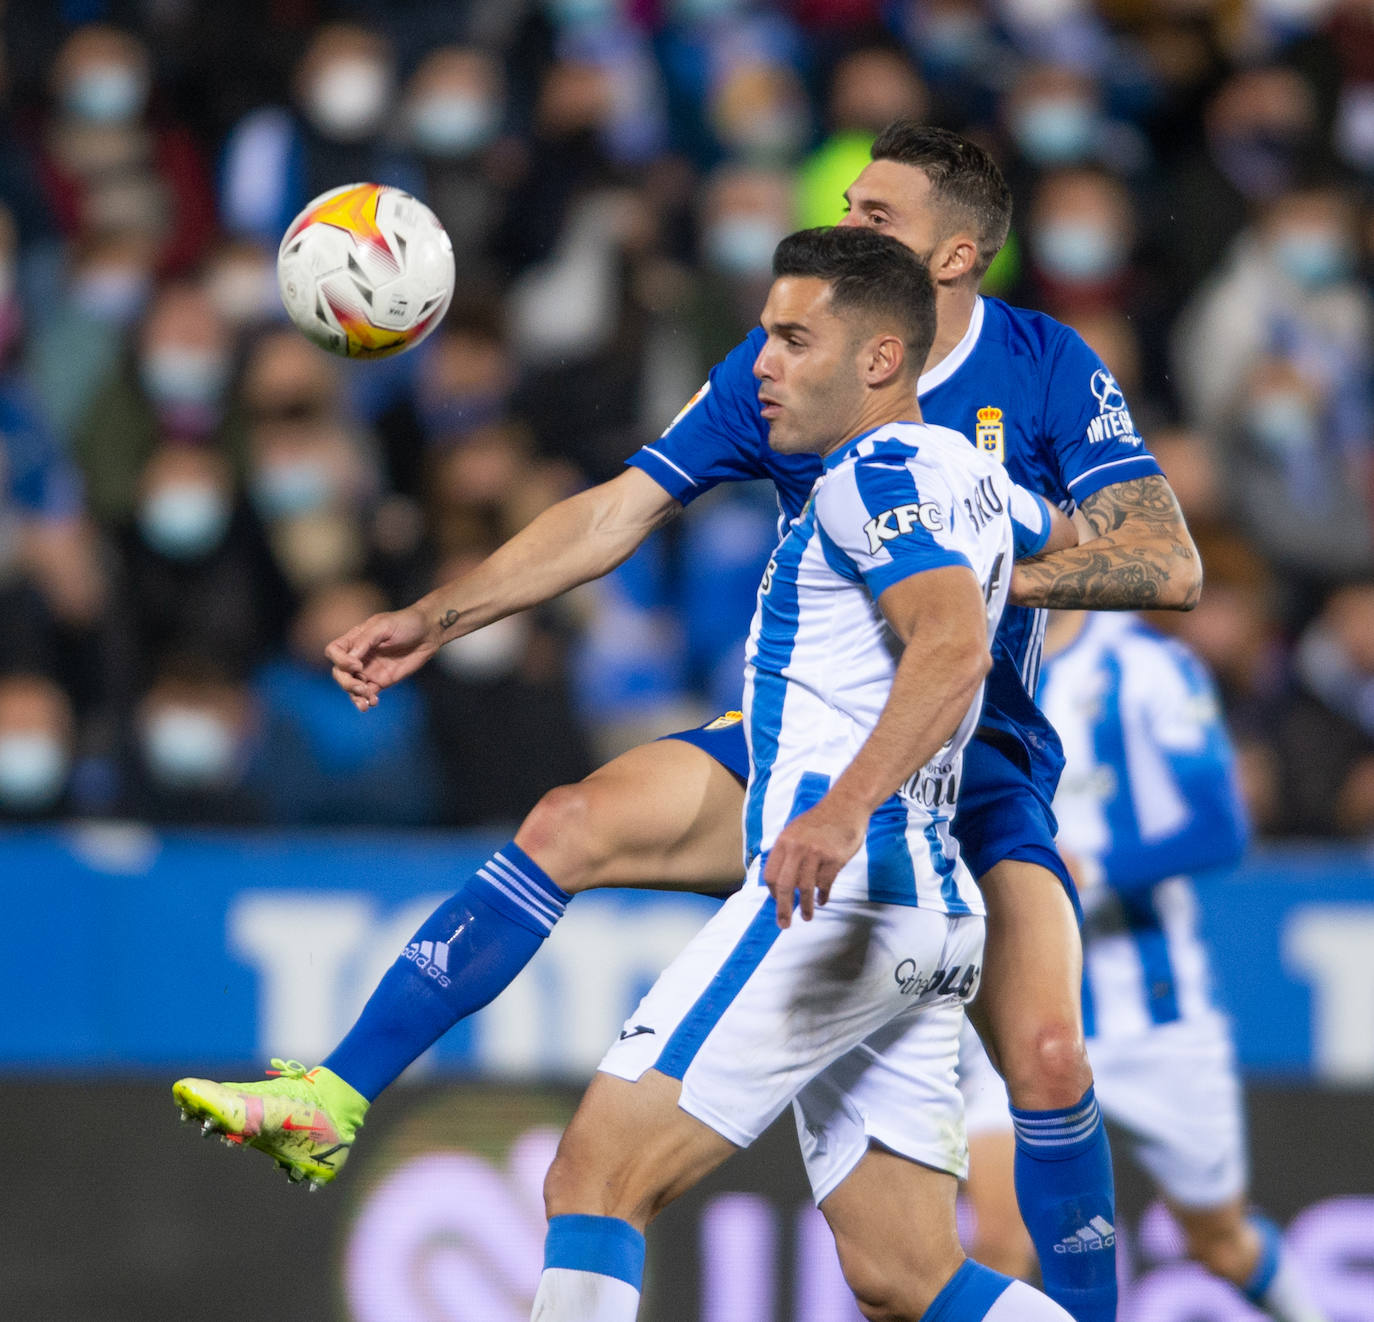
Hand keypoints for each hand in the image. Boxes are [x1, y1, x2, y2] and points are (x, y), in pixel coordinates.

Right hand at [325, 604, 440, 711]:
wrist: (428, 633)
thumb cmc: (406, 623)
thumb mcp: (383, 626)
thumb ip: (365, 640)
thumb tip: (350, 659)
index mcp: (355, 639)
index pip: (334, 651)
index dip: (340, 661)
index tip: (357, 665)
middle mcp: (358, 656)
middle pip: (339, 673)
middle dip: (346, 683)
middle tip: (362, 688)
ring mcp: (369, 670)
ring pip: (351, 686)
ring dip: (354, 695)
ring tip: (366, 701)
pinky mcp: (381, 681)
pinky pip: (368, 694)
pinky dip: (366, 700)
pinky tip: (373, 702)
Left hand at [763, 797, 867, 927]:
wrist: (846, 806)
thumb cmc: (820, 821)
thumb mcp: (795, 831)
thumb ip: (786, 852)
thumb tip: (777, 880)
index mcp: (784, 841)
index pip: (770, 874)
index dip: (772, 892)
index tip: (777, 902)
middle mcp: (797, 848)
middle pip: (784, 885)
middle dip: (783, 908)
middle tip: (784, 924)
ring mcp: (816, 853)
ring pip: (805, 888)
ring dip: (805, 906)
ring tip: (806, 916)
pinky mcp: (834, 859)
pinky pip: (825, 884)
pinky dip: (823, 895)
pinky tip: (822, 900)